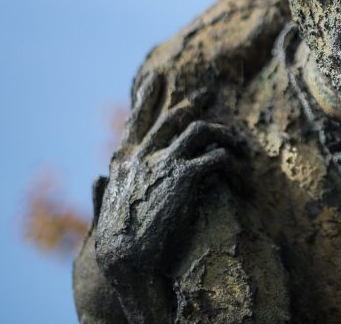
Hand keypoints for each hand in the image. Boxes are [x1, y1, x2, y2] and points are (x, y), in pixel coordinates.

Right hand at [94, 73, 247, 278]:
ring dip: (224, 134)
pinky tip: (243, 177)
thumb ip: (100, 192)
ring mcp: (163, 162)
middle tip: (208, 94)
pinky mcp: (184, 176)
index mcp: (123, 163)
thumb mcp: (102, 213)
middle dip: (192, 102)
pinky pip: (218, 158)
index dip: (147, 97)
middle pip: (172, 116)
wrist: (125, 263)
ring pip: (201, 129)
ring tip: (240, 145)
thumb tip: (97, 178)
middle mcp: (142, 155)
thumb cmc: (114, 248)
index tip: (154, 77)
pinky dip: (234, 164)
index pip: (136, 120)